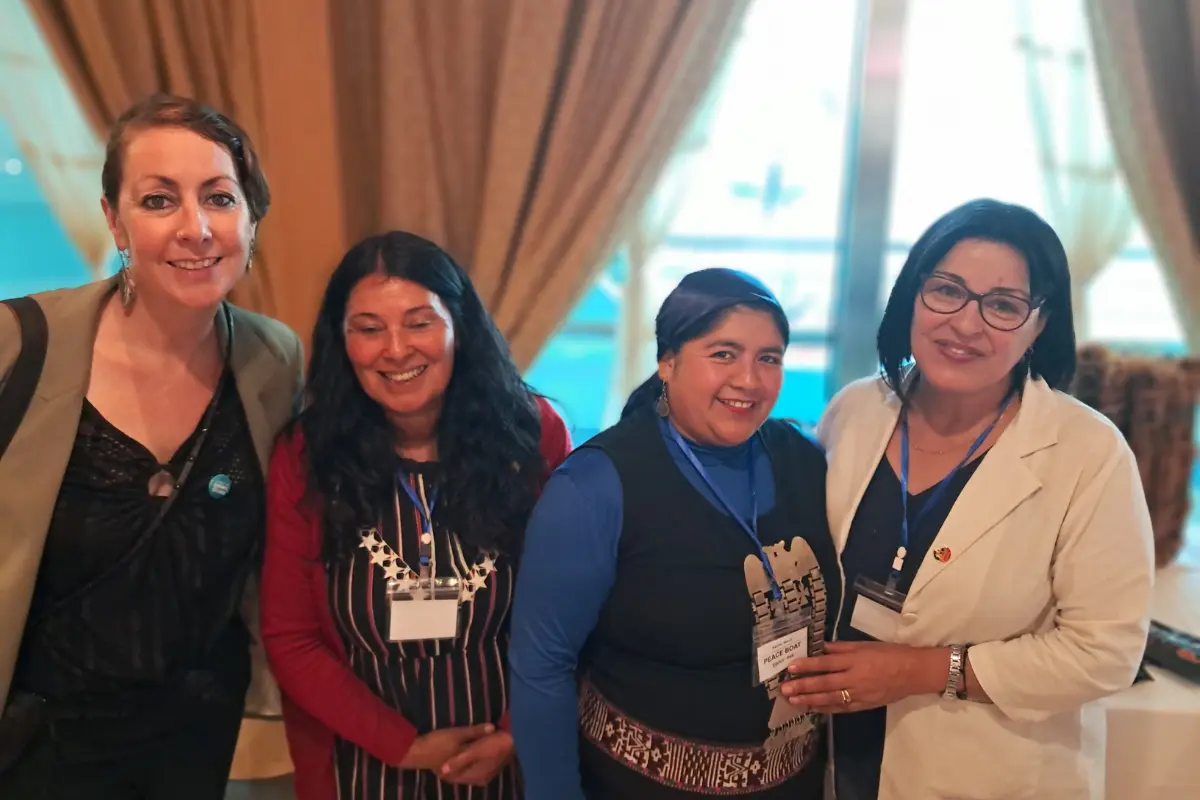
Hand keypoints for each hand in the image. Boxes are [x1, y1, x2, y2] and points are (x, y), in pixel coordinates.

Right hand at [400, 724, 494, 770]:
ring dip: (484, 761)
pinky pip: (470, 770)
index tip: (502, 743)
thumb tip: (493, 728)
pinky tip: (480, 755)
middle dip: (491, 759)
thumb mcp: (457, 734)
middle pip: (483, 770)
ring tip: (494, 749)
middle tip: (500, 746)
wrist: (415, 751)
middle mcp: (462, 777)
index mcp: (465, 771)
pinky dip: (476, 763)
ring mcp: (456, 776)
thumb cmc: (437, 743)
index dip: (495, 754)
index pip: (486, 764)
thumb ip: (475, 732)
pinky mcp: (452, 772)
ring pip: (476, 770)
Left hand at [439, 731, 513, 785]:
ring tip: (448, 753)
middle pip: (460, 774)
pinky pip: (473, 765)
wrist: (516, 738)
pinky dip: (467, 760)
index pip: (453, 777)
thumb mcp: (474, 751)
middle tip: (439, 756)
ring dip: (459, 763)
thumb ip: (459, 761)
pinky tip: (464, 751)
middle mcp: (481, 778)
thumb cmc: (493, 744)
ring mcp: (487, 772)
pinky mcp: (491, 764)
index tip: (433, 762)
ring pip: (467, 769)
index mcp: (475, 776)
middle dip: (450, 766)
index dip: (443, 770)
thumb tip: (443, 770)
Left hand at [780, 641, 944, 712]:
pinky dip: (826, 709)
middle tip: (784, 689)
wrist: (913, 672)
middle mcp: (854, 678)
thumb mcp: (865, 645)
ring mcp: (859, 694)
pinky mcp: (864, 705)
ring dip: (810, 700)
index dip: (807, 666)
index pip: (825, 663)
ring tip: (793, 701)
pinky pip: (842, 708)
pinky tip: (813, 709)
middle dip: (803, 686)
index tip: (790, 668)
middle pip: (824, 684)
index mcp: (854, 660)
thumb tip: (820, 647)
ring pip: (830, 699)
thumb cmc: (889, 654)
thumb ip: (841, 648)